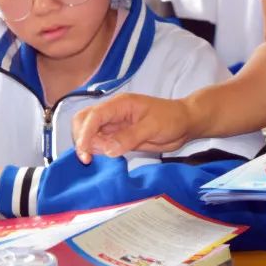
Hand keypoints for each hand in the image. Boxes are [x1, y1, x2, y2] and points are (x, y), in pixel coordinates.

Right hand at [73, 93, 196, 163]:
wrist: (184, 124)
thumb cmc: (171, 119)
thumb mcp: (152, 127)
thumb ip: (129, 137)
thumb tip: (106, 149)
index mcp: (120, 105)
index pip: (94, 116)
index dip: (85, 133)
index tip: (85, 152)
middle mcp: (113, 114)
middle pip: (84, 121)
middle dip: (81, 138)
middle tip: (89, 158)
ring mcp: (114, 126)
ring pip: (90, 133)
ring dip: (87, 146)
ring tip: (94, 160)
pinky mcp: (118, 137)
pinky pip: (100, 143)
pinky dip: (95, 151)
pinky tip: (100, 160)